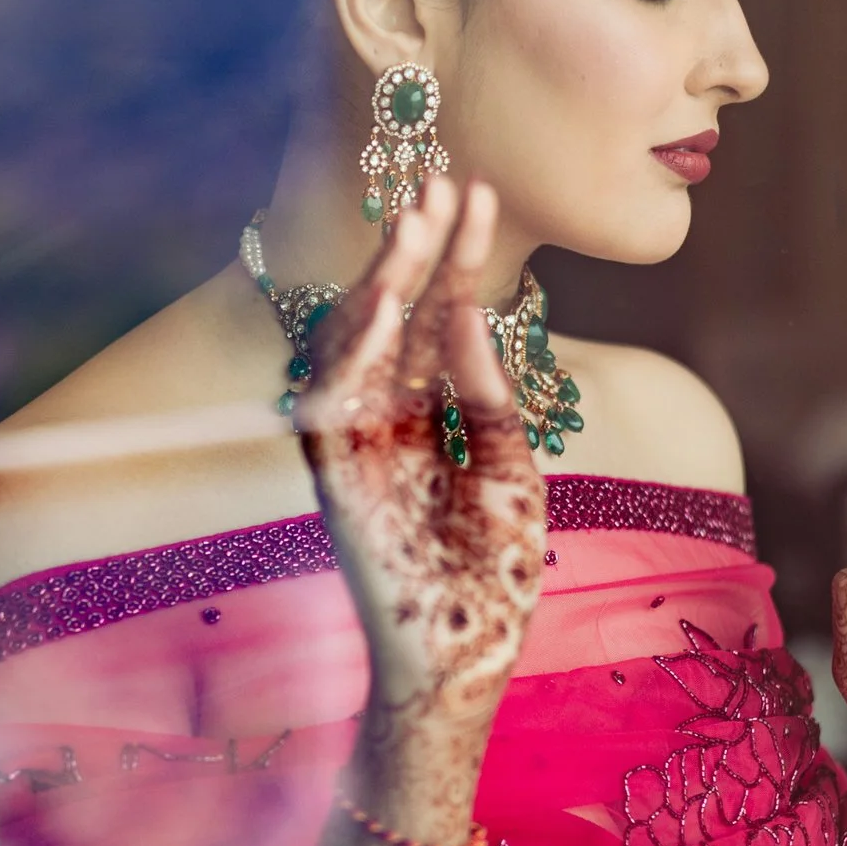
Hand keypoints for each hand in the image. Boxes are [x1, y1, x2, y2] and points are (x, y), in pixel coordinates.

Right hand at [297, 175, 547, 735]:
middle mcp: (382, 421)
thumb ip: (486, 392)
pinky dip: (356, 350)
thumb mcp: (510, 467)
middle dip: (412, 248)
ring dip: (382, 278)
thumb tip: (471, 310)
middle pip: (389, 316)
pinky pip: (335, 403)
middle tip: (437, 181)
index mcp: (424, 413)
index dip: (452, 255)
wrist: (467, 664)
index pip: (435, 316)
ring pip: (353, 345)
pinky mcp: (338, 485)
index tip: (474, 190)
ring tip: (412, 220)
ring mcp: (356, 450)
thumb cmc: (490, 576)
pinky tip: (386, 300)